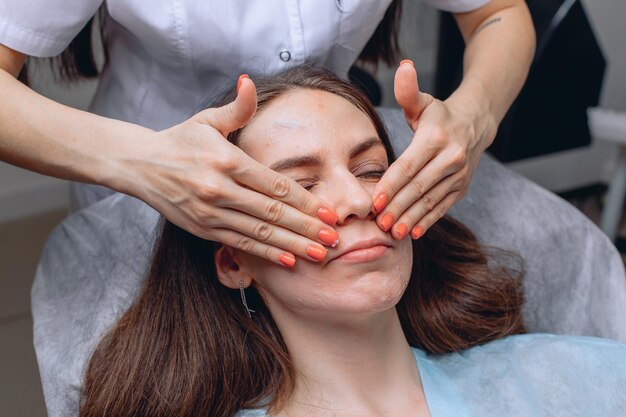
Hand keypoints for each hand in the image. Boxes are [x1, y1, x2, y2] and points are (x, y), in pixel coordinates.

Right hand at [127, 76, 338, 266]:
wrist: (139, 165)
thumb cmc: (180, 140)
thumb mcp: (206, 120)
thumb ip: (236, 108)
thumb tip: (250, 81)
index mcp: (227, 161)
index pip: (275, 185)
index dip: (304, 201)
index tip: (328, 212)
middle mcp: (220, 190)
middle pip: (272, 213)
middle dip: (306, 228)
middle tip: (334, 239)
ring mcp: (211, 213)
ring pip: (260, 233)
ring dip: (292, 246)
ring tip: (319, 255)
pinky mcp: (203, 229)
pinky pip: (241, 243)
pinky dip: (266, 254)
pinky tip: (288, 261)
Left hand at [372, 61, 494, 239]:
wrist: (477, 124)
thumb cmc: (439, 115)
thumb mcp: (423, 102)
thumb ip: (408, 90)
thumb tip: (403, 67)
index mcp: (436, 138)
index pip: (408, 166)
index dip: (390, 185)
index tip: (374, 201)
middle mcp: (450, 158)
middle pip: (418, 187)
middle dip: (397, 207)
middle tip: (379, 223)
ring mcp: (458, 176)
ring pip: (430, 201)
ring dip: (411, 219)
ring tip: (393, 232)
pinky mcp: (461, 188)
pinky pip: (442, 208)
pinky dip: (428, 221)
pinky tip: (413, 233)